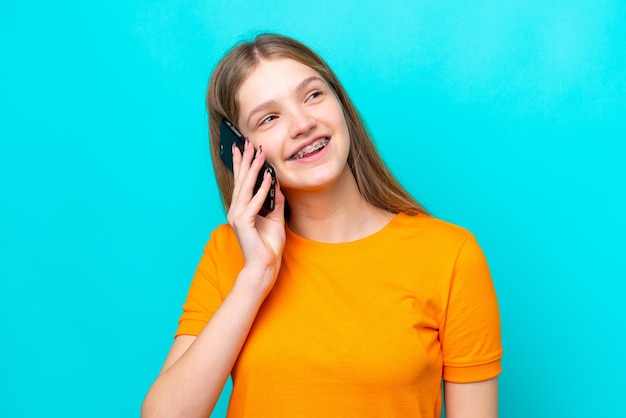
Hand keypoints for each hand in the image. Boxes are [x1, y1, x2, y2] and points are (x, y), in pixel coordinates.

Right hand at [227, 139, 285, 295]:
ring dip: (253, 169)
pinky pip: (255, 202)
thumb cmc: (268, 245)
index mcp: (241, 209)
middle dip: (245, 160)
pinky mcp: (243, 223)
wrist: (264, 266)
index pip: (241, 182)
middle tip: (248, 142)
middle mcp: (236, 210)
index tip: (243, 148)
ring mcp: (237, 216)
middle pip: (241, 180)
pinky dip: (262, 189)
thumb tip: (276, 183)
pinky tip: (267, 176)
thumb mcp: (275, 218)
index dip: (242, 164)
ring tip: (258, 153)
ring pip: (246, 187)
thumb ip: (274, 201)